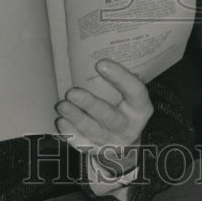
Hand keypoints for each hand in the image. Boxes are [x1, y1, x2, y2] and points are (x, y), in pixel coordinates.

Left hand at [55, 59, 151, 173]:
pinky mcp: (97, 151)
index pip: (135, 91)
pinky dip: (71, 134)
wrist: (124, 143)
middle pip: (110, 116)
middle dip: (90, 104)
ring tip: (61, 105)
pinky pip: (83, 144)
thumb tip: (99, 49)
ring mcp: (113, 142)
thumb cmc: (123, 108)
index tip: (100, 63)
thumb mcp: (129, 96)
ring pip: (94, 131)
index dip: (120, 77)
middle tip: (72, 92)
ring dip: (76, 118)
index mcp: (140, 108)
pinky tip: (61, 122)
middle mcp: (129, 127)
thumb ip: (120, 81)